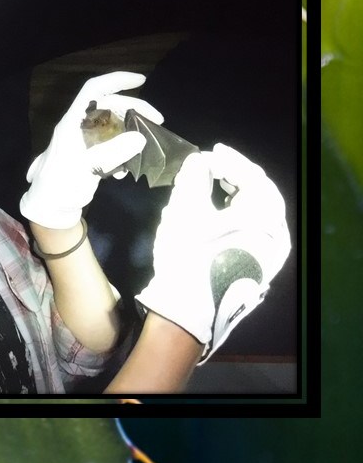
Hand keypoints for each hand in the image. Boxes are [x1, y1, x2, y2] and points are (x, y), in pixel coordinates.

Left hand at [19, 71, 163, 228]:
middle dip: (134, 109)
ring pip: (113, 126)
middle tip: (158, 120)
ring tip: (146, 146)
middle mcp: (78, 127)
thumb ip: (111, 152)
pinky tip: (126, 169)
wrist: (49, 209)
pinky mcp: (90, 156)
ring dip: (131, 132)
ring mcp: (85, 141)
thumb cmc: (60, 186)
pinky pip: (112, 145)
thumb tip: (140, 137)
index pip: (93, 90)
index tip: (141, 81)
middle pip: (109, 106)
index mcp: (72, 123)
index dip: (116, 81)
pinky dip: (123, 152)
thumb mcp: (85, 168)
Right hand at [136, 143, 290, 361]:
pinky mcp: (260, 266)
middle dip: (237, 175)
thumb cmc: (188, 257)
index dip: (229, 160)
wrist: (187, 311)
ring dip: (238, 193)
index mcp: (264, 219)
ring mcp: (271, 254)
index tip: (207, 152)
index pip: (252, 177)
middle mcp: (276, 236)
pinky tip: (219, 211)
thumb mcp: (185, 211)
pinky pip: (255, 229)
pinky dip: (239, 214)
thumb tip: (199, 160)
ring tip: (214, 182)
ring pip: (259, 212)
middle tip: (213, 163)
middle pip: (262, 193)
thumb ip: (194, 178)